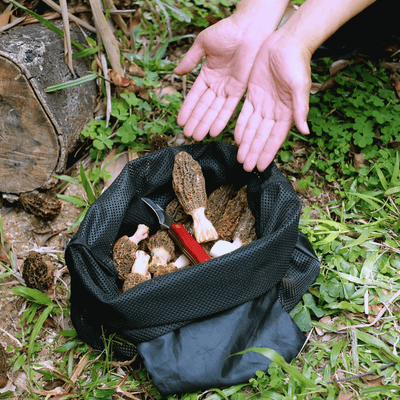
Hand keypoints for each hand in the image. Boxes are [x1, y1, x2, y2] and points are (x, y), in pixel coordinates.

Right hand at [174, 17, 267, 140]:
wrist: (249, 27)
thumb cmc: (227, 30)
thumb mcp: (203, 44)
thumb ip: (190, 60)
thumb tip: (176, 72)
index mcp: (207, 74)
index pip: (194, 96)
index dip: (187, 109)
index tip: (180, 122)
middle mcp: (217, 84)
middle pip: (204, 107)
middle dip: (195, 121)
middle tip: (188, 135)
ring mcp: (229, 88)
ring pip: (214, 110)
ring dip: (206, 124)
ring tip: (197, 137)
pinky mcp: (240, 90)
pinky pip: (230, 108)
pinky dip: (222, 119)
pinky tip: (214, 131)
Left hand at [235, 34, 311, 171]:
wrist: (285, 42)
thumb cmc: (297, 63)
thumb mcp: (300, 86)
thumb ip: (300, 110)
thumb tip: (306, 131)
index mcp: (287, 113)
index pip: (275, 138)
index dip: (267, 152)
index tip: (260, 166)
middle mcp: (274, 112)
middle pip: (262, 137)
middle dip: (254, 152)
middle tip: (245, 167)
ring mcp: (263, 104)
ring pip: (252, 129)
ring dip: (246, 144)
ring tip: (240, 158)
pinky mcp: (253, 95)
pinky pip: (245, 115)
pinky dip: (241, 127)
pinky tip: (236, 138)